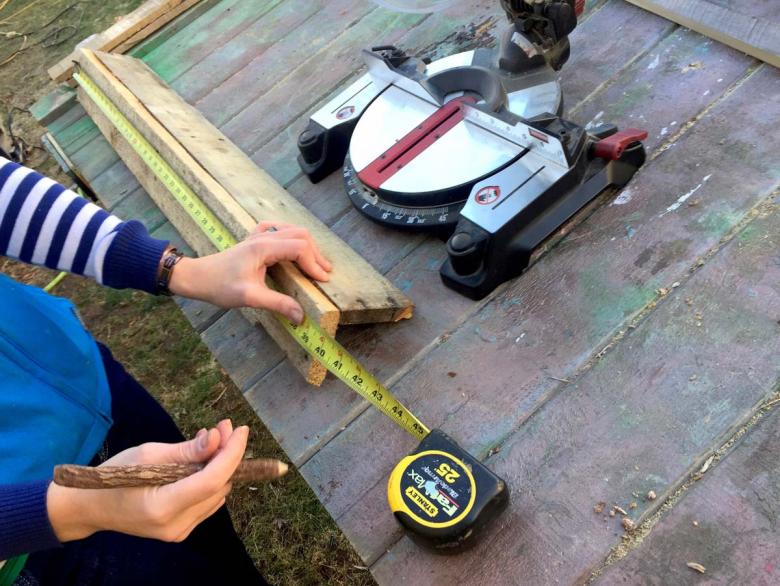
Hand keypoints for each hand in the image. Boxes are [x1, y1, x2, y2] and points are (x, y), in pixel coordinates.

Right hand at [47, 420, 247, 542]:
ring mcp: (179, 532)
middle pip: (218, 487)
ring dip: (220, 465)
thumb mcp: (148, 455)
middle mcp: (175, 525)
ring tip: (211, 439)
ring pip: (217, 494)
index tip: (241, 429)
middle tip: (223, 427)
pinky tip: (201, 460)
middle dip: (226, 455)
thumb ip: (186, 450)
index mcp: (163, 507)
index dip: (231, 453)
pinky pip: (207, 502)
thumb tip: (218, 438)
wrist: (92, 508)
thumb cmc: (113, 476)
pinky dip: (209, 479)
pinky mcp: (180, 531)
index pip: (212, 480)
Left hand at [168, 222, 331, 322]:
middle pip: (300, 235)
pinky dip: (291, 236)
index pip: (299, 247)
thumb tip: (301, 316)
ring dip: (306, 245)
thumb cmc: (219, 286)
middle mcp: (263, 237)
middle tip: (324, 274)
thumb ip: (277, 304)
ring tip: (316, 263)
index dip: (314, 263)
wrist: (196, 277)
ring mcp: (257, 236)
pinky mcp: (253, 240)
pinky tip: (292, 245)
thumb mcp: (249, 298)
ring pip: (291, 231)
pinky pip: (278, 230)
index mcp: (264, 247)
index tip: (323, 281)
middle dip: (315, 254)